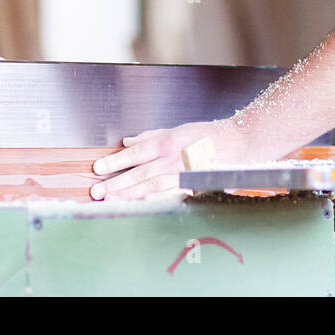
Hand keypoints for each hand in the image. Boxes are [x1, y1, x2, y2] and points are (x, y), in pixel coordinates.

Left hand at [90, 118, 247, 200]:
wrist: (236, 144)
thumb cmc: (207, 136)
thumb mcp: (176, 130)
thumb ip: (150, 137)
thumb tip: (127, 142)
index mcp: (167, 142)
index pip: (135, 153)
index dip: (115, 161)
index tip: (98, 168)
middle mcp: (172, 159)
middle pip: (139, 174)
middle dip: (116, 183)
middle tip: (97, 192)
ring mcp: (181, 175)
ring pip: (150, 187)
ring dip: (129, 195)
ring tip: (111, 201)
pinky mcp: (191, 186)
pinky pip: (168, 196)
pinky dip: (154, 202)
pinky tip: (142, 205)